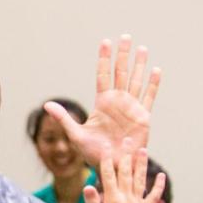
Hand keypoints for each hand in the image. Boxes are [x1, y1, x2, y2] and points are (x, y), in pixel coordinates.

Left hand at [44, 34, 160, 165]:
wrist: (112, 166)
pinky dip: (152, 84)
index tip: (105, 42)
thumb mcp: (76, 135)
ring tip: (142, 48)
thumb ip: (64, 118)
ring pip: (136, 80)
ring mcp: (131, 107)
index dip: (104, 58)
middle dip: (123, 55)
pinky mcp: (143, 117)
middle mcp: (117, 101)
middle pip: (121, 72)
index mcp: (102, 102)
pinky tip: (155, 71)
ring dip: (139, 65)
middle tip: (126, 37)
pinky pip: (149, 97)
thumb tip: (47, 105)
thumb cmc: (94, 153)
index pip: (103, 75)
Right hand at [83, 143, 165, 202]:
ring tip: (143, 149)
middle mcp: (127, 199)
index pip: (108, 175)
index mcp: (113, 200)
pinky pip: (153, 196)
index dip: (107, 159)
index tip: (106, 144)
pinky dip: (158, 186)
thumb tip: (88, 186)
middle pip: (126, 172)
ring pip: (140, 180)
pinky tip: (161, 175)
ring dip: (142, 164)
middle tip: (127, 138)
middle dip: (126, 154)